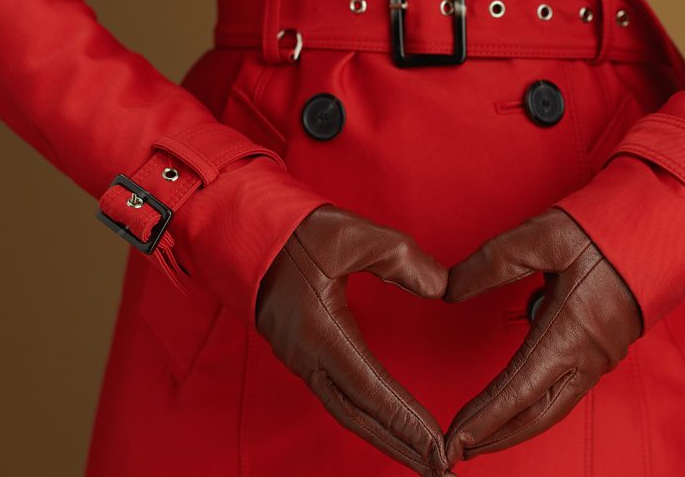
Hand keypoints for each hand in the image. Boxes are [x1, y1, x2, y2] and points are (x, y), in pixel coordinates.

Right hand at [256, 206, 451, 476]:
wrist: (241, 231)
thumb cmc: (294, 232)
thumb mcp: (352, 233)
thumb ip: (401, 258)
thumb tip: (441, 288)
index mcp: (320, 332)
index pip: (371, 389)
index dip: (406, 421)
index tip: (439, 446)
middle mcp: (308, 356)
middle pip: (359, 417)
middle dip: (401, 446)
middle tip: (442, 469)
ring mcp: (301, 358)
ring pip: (347, 412)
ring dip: (386, 438)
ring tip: (423, 459)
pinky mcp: (302, 353)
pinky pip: (338, 398)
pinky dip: (368, 420)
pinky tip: (388, 426)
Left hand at [443, 209, 642, 464]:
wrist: (669, 225)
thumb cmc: (609, 228)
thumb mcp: (543, 236)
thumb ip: (491, 263)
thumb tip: (448, 289)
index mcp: (571, 332)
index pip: (517, 391)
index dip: (482, 419)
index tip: (452, 440)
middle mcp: (589, 355)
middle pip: (536, 415)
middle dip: (496, 436)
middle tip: (457, 451)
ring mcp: (602, 356)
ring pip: (554, 408)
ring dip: (516, 426)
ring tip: (482, 437)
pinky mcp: (607, 349)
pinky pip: (567, 392)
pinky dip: (537, 407)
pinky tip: (519, 404)